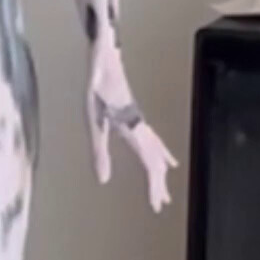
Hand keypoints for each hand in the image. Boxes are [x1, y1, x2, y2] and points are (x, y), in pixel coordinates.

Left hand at [86, 48, 177, 210]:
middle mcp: (140, 126)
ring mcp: (139, 119)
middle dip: (158, 183)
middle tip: (163, 203)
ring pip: (156, 150)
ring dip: (160, 171)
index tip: (157, 205)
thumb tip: (103, 180)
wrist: (105, 55)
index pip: (148, 163)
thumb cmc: (97, 83)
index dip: (153, 185)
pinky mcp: (134, 113)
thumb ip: (99, 150)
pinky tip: (166, 157)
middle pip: (154, 159)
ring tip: (165, 189)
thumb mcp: (93, 119)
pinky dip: (161, 152)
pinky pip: (153, 139)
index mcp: (131, 130)